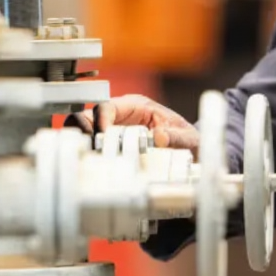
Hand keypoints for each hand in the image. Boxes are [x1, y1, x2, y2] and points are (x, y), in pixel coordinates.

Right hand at [69, 94, 198, 150]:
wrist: (192, 153)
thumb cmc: (188, 141)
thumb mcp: (188, 139)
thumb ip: (176, 138)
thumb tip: (159, 137)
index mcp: (136, 106)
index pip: (106, 107)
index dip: (99, 120)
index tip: (101, 137)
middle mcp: (120, 116)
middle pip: (86, 116)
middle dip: (82, 132)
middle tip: (89, 151)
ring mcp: (112, 132)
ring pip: (83, 133)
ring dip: (82, 145)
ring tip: (89, 161)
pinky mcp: (110, 148)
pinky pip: (90, 149)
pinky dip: (88, 156)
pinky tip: (94, 168)